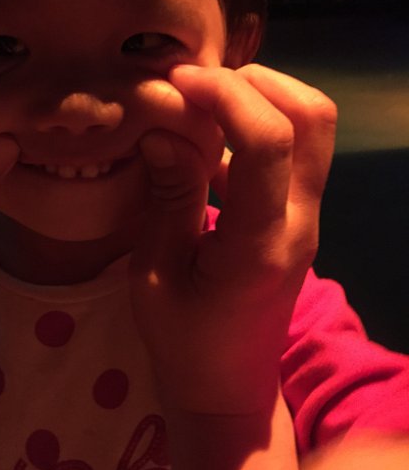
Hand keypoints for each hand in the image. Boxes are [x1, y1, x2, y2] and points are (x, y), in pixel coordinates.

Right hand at [129, 63, 336, 414]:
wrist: (228, 388)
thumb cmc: (183, 342)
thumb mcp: (155, 274)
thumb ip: (167, 196)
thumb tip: (164, 127)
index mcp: (260, 243)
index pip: (268, 141)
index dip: (223, 95)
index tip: (174, 84)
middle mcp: (300, 222)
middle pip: (313, 117)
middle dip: (253, 82)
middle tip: (195, 88)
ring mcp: (309, 218)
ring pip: (314, 128)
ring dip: (262, 98)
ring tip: (203, 105)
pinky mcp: (301, 218)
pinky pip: (297, 152)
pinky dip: (259, 126)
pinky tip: (211, 142)